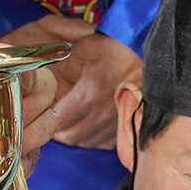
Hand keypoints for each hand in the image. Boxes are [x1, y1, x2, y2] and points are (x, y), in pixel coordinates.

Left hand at [36, 33, 141, 148]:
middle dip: (57, 128)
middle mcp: (104, 112)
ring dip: (74, 133)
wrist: (152, 59)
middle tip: (54, 116)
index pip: (57, 119)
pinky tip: (88, 123)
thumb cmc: (117, 49)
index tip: (45, 108)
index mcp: (91, 91)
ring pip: (84, 142)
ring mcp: (116, 123)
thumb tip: (38, 70)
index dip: (47, 115)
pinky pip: (101, 143)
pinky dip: (92, 137)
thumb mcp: (86, 46)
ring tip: (70, 119)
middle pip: (68, 136)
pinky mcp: (126, 129)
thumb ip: (60, 58)